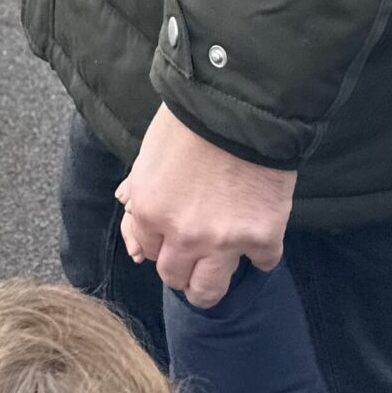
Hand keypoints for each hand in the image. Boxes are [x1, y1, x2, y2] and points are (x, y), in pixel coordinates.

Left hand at [116, 105, 294, 309]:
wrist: (241, 101)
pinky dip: (260, 251)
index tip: (171, 234)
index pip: (147, 250)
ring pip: (209, 291)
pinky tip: (258, 233)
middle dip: (182, 266)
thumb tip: (129, 204)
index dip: (160, 240)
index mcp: (151, 212)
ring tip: (219, 263)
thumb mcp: (151, 150)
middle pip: (175, 278)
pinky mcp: (262, 237)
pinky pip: (262, 264)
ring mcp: (224, 242)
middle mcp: (183, 236)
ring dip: (211, 281)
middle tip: (193, 252)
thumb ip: (141, 186)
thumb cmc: (191, 117)